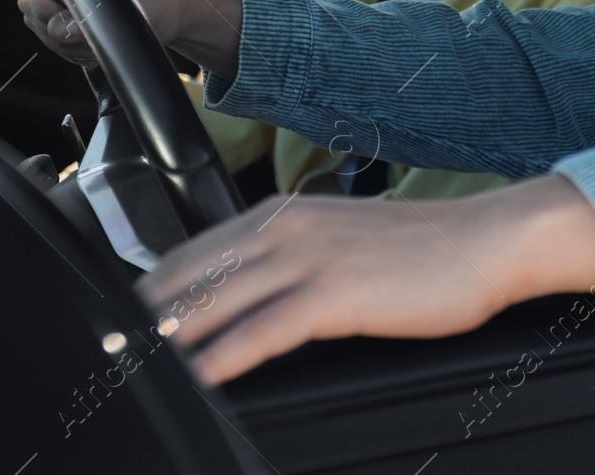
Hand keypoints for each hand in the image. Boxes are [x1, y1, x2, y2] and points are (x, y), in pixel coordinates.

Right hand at [16, 0, 242, 76]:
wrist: (169, 7)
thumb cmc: (160, 0)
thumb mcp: (134, 12)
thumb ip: (93, 21)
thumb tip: (56, 31)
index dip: (40, 0)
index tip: (56, 25)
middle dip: (50, 24)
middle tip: (81, 43)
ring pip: (33, 10)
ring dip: (57, 37)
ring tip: (89, 46)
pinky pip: (42, 20)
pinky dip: (60, 39)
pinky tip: (86, 46)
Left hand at [136, 174, 594, 383]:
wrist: (488, 241)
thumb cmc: (425, 250)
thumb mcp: (343, 243)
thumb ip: (290, 262)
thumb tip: (250, 302)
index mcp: (281, 214)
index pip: (190, 255)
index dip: (146, 295)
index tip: (115, 328)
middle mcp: (284, 228)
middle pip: (187, 278)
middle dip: (141, 323)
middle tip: (105, 361)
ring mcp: (308, 258)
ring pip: (213, 304)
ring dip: (166, 343)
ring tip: (129, 374)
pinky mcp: (334, 294)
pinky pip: (259, 332)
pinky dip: (218, 359)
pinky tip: (195, 380)